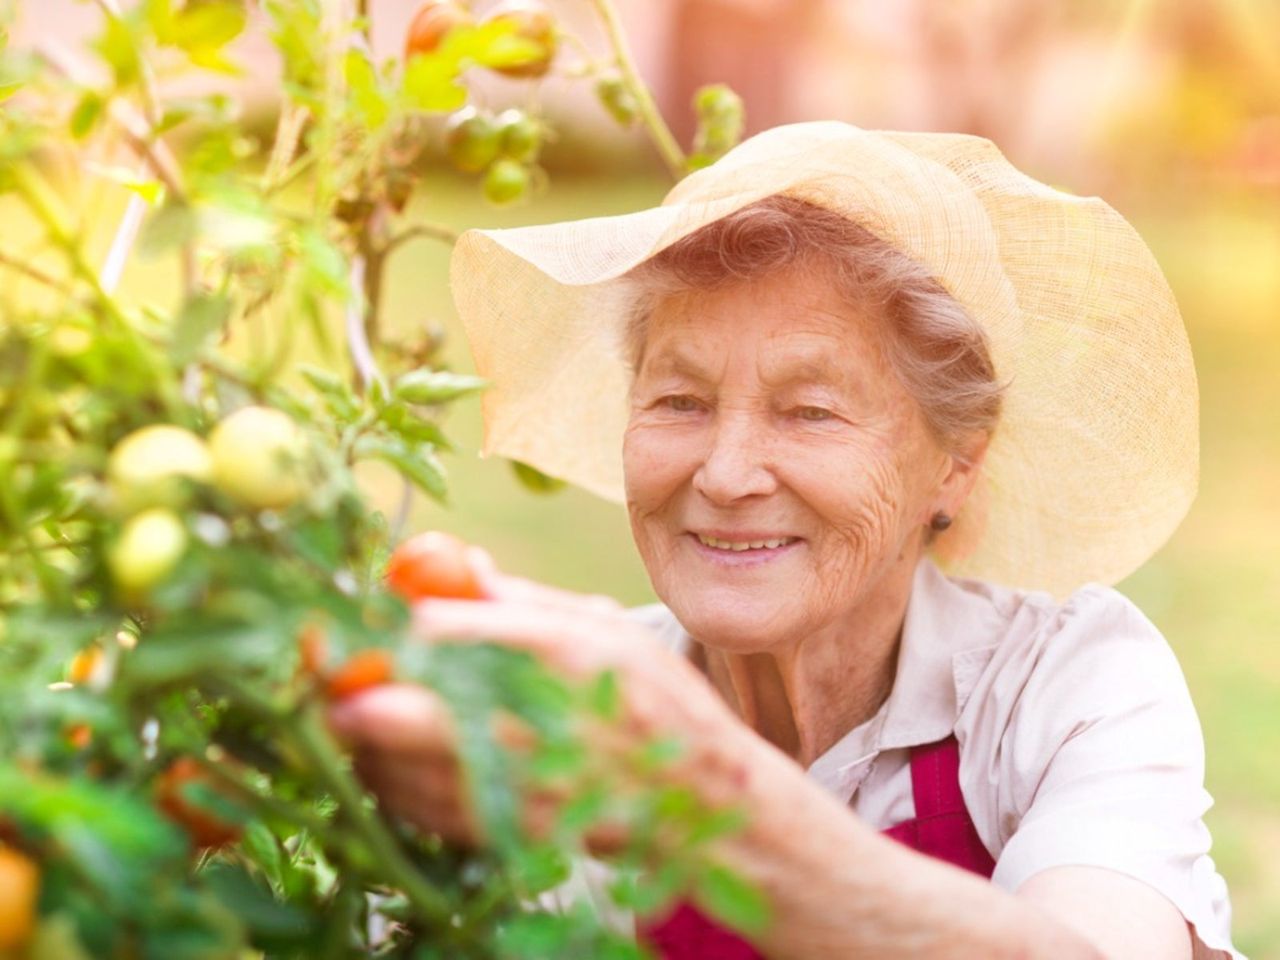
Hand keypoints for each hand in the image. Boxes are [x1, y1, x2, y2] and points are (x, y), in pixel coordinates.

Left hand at [328, 556, 749, 851]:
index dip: (369, 622)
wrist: (700, 805)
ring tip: (349, 705)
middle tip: (316, 667)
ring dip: (352, 735)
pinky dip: (384, 775)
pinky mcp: (495, 833)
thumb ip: (524, 600)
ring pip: (384, 764)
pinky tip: (388, 753)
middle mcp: (521, 721)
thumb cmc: (654, 701)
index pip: (431, 633)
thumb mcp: (605, 628)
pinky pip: (408, 805)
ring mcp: (505, 787)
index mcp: (551, 653)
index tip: (331, 615)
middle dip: (336, 687)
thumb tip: (456, 567)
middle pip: (387, 707)